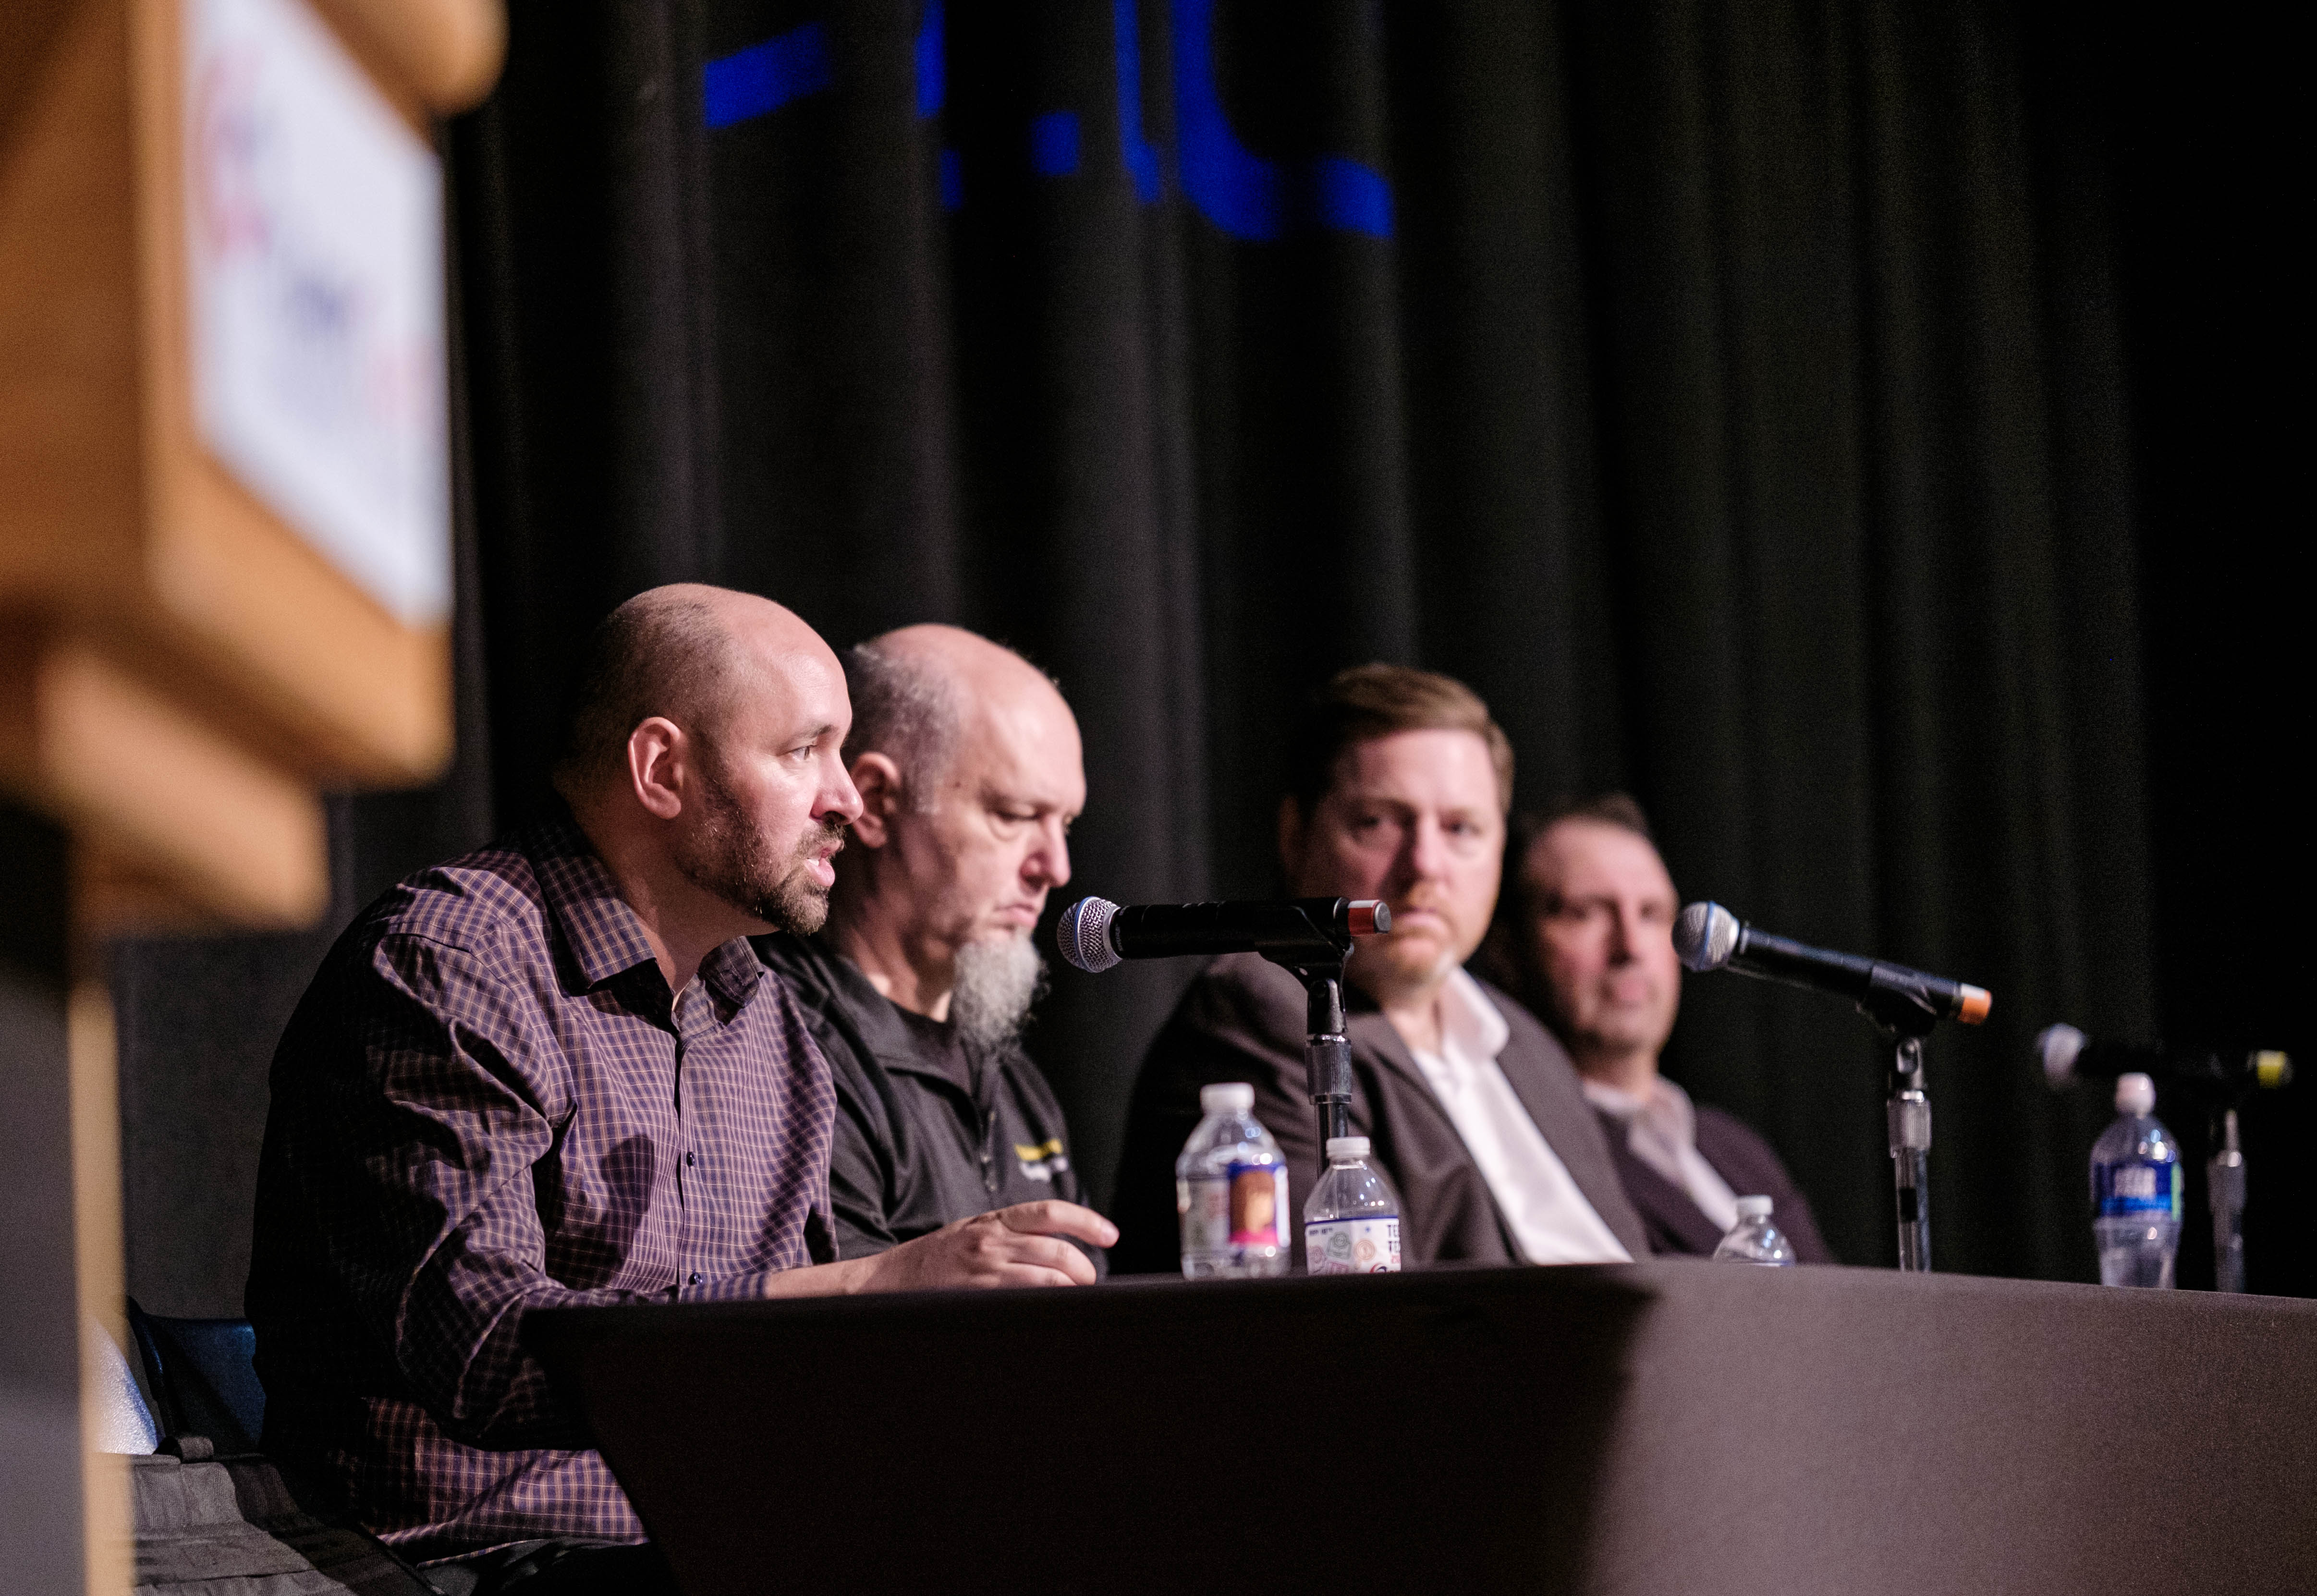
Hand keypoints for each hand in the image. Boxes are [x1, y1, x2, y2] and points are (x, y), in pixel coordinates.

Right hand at [860, 1201, 1118, 1291]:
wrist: (884, 1282)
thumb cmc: (932, 1261)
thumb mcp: (970, 1233)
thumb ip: (1007, 1235)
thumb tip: (1054, 1247)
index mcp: (992, 1220)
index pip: (1050, 1212)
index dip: (1087, 1221)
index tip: (1110, 1235)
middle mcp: (990, 1240)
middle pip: (1057, 1249)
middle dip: (1083, 1268)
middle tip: (1089, 1281)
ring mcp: (983, 1269)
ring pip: (1046, 1276)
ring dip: (1070, 1288)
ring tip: (1074, 1297)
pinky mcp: (977, 1296)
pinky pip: (1023, 1299)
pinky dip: (1045, 1304)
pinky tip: (1050, 1311)